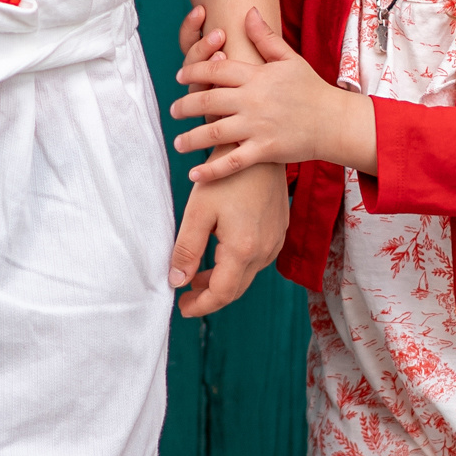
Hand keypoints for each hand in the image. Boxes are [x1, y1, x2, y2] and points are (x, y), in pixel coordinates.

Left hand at [168, 158, 287, 317]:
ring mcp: (275, 241)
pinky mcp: (279, 231)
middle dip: (209, 296)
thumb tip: (177, 282)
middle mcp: (264, 250)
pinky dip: (237, 266)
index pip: (222, 293)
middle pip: (236, 289)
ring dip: (222, 280)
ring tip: (196, 276)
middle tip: (185, 296)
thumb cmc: (224, 176)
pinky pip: (257, 260)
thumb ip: (186, 249)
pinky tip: (219, 256)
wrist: (254, 148)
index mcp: (243, 249)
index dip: (201, 305)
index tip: (182, 307)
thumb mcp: (198, 211)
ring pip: (247, 275)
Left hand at [170, 7, 375, 180]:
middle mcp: (253, 100)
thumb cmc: (311, 89)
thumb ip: (265, 37)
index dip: (194, 71)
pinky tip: (194, 175)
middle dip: (185, 106)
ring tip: (178, 142)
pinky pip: (232, 162)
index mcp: (257, 76)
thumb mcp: (290, 59)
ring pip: (214, 132)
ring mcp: (258, 127)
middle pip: (208, 100)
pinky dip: (211, 170)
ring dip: (191, 138)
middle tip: (173, 110)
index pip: (216, 70)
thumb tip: (248, 11)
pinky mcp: (265, 150)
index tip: (180, 77)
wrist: (335, 122)